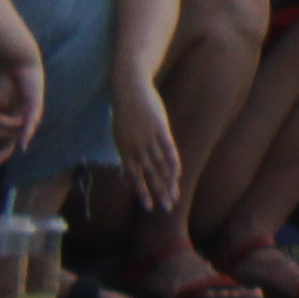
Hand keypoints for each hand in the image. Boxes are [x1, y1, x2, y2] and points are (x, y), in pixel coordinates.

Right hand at [0, 44, 47, 158]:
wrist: (16, 58)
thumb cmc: (7, 79)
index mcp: (19, 120)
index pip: (11, 142)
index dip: (2, 154)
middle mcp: (29, 119)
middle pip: (8, 137)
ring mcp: (34, 112)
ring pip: (12, 129)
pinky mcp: (35, 102)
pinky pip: (29, 120)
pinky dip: (25, 132)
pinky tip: (22, 144)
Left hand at [113, 78, 184, 215]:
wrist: (129, 89)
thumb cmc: (123, 114)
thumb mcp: (120, 138)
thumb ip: (125, 159)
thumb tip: (125, 179)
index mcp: (124, 150)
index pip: (134, 177)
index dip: (142, 193)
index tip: (149, 207)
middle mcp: (136, 148)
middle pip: (150, 175)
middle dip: (159, 193)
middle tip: (167, 208)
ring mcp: (149, 139)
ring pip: (160, 166)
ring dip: (168, 182)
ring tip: (175, 195)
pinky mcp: (160, 129)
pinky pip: (168, 150)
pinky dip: (173, 163)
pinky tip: (178, 174)